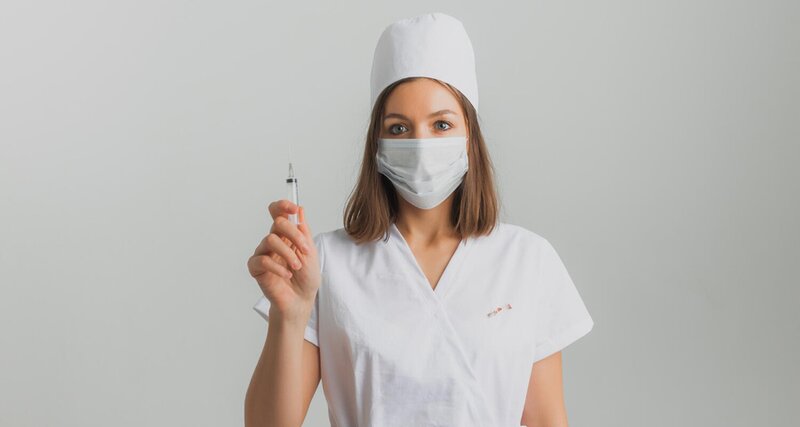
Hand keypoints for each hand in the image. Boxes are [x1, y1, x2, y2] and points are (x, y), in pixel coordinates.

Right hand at [247, 199, 320, 321]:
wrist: (301, 300)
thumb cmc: (306, 278)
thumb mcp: (311, 253)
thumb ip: (304, 232)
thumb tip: (300, 210)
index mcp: (287, 235)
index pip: (278, 213)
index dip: (283, 206)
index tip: (294, 209)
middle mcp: (274, 242)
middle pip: (277, 223)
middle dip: (294, 234)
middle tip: (305, 250)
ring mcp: (264, 254)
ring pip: (270, 240)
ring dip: (288, 254)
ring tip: (297, 267)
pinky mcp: (256, 268)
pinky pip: (262, 260)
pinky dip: (277, 267)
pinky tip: (286, 275)